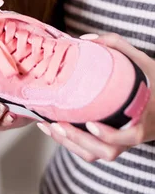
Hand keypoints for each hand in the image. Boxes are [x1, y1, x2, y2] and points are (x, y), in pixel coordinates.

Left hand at [36, 33, 154, 161]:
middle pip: (106, 151)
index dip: (111, 135)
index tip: (91, 124)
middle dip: (78, 140)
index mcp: (143, 118)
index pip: (130, 136)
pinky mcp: (110, 143)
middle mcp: (132, 135)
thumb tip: (86, 39)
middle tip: (58, 124)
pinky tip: (52, 128)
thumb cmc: (153, 81)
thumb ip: (117, 46)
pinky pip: (89, 151)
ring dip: (70, 144)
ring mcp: (121, 142)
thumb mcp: (142, 61)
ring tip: (49, 125)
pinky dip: (70, 143)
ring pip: (94, 154)